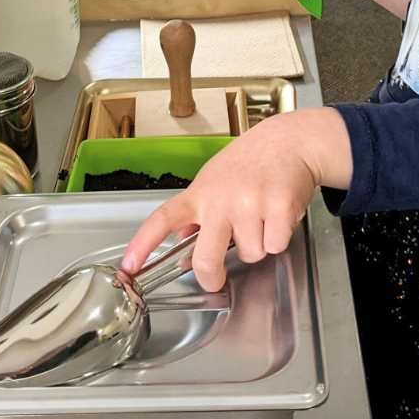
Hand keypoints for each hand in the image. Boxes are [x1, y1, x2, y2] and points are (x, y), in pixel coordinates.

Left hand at [121, 110, 351, 290]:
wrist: (288, 141)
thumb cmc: (249, 162)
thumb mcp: (213, 180)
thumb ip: (196, 212)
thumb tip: (181, 241)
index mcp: (199, 194)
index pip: (163, 220)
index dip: (142, 245)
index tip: (129, 266)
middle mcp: (220, 199)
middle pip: (205, 260)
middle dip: (211, 277)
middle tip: (217, 277)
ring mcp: (250, 203)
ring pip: (250, 254)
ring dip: (258, 244)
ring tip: (261, 216)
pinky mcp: (279, 208)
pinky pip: (275, 246)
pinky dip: (280, 237)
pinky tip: (278, 214)